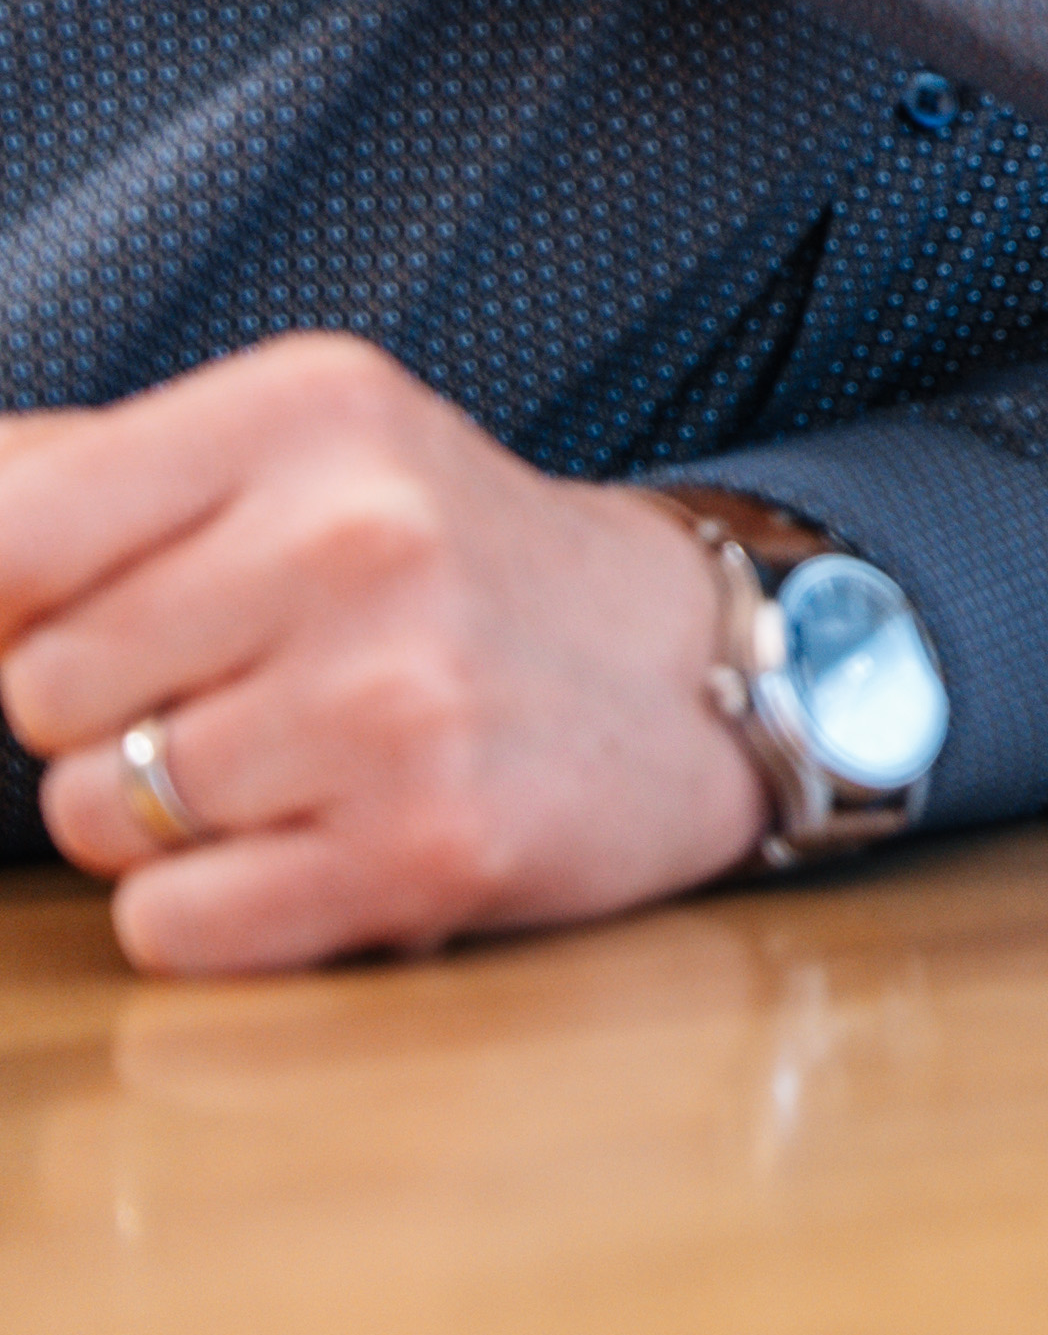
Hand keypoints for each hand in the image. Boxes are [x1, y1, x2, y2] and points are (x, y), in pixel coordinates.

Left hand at [0, 334, 766, 974]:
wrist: (692, 667)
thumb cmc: (443, 563)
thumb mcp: (296, 449)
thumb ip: (78, 476)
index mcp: (310, 409)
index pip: (7, 536)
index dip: (16, 610)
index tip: (94, 619)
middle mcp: (362, 538)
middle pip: (39, 692)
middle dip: (106, 713)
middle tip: (248, 683)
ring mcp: (399, 698)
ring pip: (93, 816)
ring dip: (164, 819)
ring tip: (299, 763)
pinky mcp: (428, 847)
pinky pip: (170, 924)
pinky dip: (220, 910)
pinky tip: (324, 841)